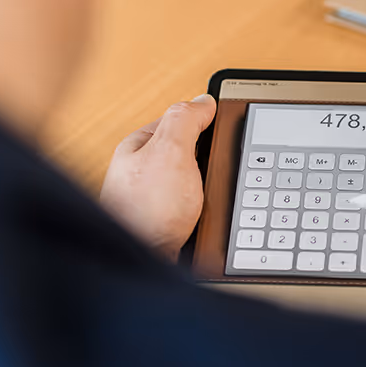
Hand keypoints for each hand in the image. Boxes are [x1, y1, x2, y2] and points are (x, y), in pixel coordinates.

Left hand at [100, 95, 215, 259]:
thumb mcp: (171, 151)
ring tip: (214, 198)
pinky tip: (209, 217)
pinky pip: (194, 209)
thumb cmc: (146, 211)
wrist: (139, 265)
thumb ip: (186, 120)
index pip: (178, 121)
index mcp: (140, 146)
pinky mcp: (165, 224)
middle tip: (221, 168)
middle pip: (189, 152)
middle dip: (209, 160)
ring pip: (194, 183)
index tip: (226, 126)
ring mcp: (154, 199)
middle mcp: (143, 172)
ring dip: (209, 190)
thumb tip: (202, 101)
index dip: (205, 122)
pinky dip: (206, 211)